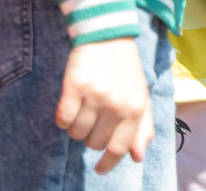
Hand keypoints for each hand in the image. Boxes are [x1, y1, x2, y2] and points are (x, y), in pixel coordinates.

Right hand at [56, 36, 150, 173]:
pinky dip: (63, 118)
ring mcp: (95, 95)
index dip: (108, 163)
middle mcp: (116, 104)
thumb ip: (142, 128)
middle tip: (94, 117)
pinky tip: (71, 104)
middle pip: (94, 143)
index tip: (100, 169)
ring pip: (76, 134)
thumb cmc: (125, 71)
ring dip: (76, 127)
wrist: (108, 36)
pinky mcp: (74, 86)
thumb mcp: (141, 96)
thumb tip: (137, 158)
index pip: (119, 148)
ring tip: (84, 108)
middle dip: (91, 136)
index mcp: (135, 108)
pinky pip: (62, 120)